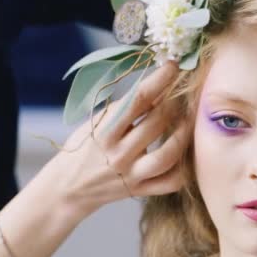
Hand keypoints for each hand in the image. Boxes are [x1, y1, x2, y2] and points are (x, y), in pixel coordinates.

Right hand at [37, 62, 188, 216]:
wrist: (68, 188)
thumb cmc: (83, 148)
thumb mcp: (96, 123)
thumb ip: (124, 108)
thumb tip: (158, 87)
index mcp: (104, 132)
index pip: (138, 100)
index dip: (160, 80)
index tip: (173, 65)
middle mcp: (119, 154)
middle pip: (157, 124)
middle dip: (175, 103)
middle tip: (183, 92)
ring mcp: (131, 175)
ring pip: (168, 155)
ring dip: (183, 134)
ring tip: (189, 119)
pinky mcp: (141, 191)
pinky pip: (171, 182)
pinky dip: (184, 168)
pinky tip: (188, 151)